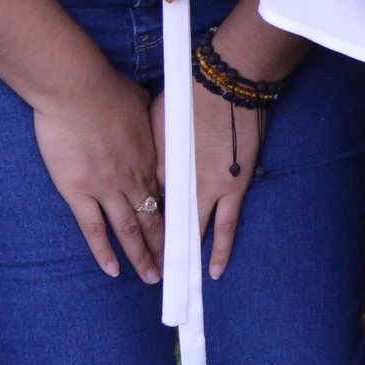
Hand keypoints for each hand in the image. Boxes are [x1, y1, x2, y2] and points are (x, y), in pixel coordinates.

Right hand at [34, 66, 163, 282]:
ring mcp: (106, 188)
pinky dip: (104, 252)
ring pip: (129, 230)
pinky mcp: (78, 191)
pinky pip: (94, 229)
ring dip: (142, 256)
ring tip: (152, 277)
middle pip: (154, 218)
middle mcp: (132, 178)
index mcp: (149, 158)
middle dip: (165, 245)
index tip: (183, 233)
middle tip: (174, 266)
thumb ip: (147, 122)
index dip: (174, 217)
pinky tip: (113, 270)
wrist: (77, 90)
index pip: (166, 195)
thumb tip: (151, 121)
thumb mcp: (140, 103)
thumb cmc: (107, 89)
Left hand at [151, 83, 264, 278]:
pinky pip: (226, 225)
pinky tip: (213, 270)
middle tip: (146, 275)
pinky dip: (219, 248)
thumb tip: (151, 168)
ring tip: (173, 281)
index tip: (130, 245)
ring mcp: (207, 188)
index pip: (144, 205)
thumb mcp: (156, 121)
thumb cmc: (188, 94)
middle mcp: (179, 184)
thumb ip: (152, 150)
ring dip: (181, 257)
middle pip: (162, 225)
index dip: (137, 225)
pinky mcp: (234, 187)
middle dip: (153, 251)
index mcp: (156, 167)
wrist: (225, 83)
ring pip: (191, 230)